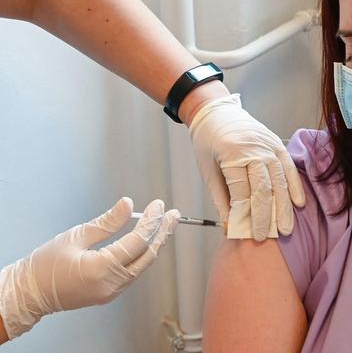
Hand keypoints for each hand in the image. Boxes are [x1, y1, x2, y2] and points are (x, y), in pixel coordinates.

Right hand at [0, 197, 178, 339]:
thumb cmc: (45, 265)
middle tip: (173, 214)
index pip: (138, 241)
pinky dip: (143, 255)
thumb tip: (130, 205)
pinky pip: (134, 272)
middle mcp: (111, 284)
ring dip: (156, 243)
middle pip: (147, 255)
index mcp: (101, 268)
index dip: (152, 221)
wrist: (30, 293)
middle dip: (163, 232)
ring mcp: (112, 291)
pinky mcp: (110, 293)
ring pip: (143, 265)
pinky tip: (148, 241)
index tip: (159, 205)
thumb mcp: (76, 236)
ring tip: (165, 224)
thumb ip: (107, 222)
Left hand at [189, 94, 304, 240]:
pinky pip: (289, 167)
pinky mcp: (277, 143)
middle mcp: (253, 149)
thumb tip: (230, 227)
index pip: (242, 191)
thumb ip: (221, 199)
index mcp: (232, 154)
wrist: (216, 111)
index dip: (244, 214)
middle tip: (265, 237)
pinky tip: (298, 203)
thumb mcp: (208, 170)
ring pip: (280, 180)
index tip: (245, 233)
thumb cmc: (207, 141)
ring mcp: (268, 145)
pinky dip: (295, 186)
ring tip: (284, 228)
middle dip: (265, 216)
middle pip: (263, 188)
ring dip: (283, 206)